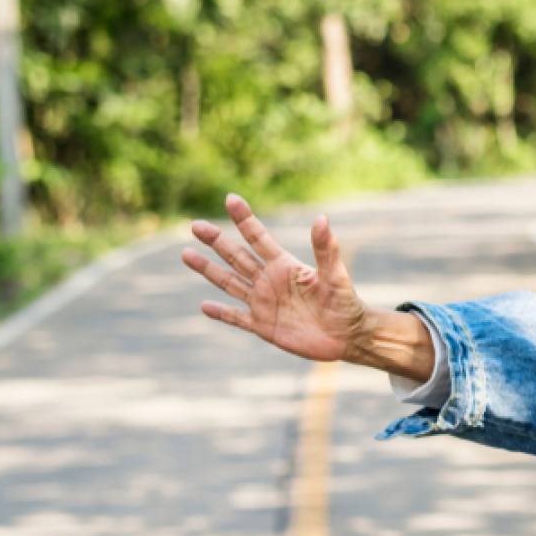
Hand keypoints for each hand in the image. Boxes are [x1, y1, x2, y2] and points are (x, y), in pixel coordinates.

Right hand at [181, 194, 368, 361]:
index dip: (245, 219)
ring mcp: (264, 303)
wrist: (348, 336)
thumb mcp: (335, 275)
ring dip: (209, 270)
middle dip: (217, 241)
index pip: (259, 238)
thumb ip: (326, 249)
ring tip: (187, 254)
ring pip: (230, 283)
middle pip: (237, 257)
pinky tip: (204, 306)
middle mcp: (270, 281)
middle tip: (195, 225)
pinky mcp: (263, 326)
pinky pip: (237, 318)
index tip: (231, 199)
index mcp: (285, 266)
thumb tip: (322, 218)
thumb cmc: (346, 303)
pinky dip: (221, 313)